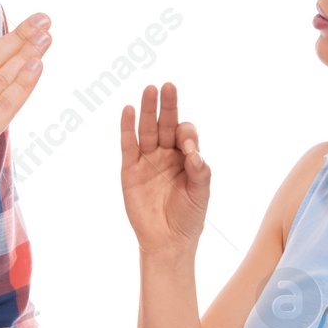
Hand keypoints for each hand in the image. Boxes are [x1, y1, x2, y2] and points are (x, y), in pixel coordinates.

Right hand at [120, 81, 209, 256]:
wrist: (167, 241)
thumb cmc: (188, 216)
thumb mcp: (201, 194)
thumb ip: (200, 172)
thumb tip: (194, 153)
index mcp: (186, 156)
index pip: (186, 134)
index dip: (188, 135)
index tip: (188, 149)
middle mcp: (166, 154)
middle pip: (166, 124)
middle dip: (167, 106)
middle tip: (168, 86)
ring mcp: (147, 160)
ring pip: (147, 130)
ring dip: (147, 110)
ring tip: (149, 90)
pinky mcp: (130, 170)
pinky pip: (128, 145)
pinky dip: (127, 128)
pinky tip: (128, 110)